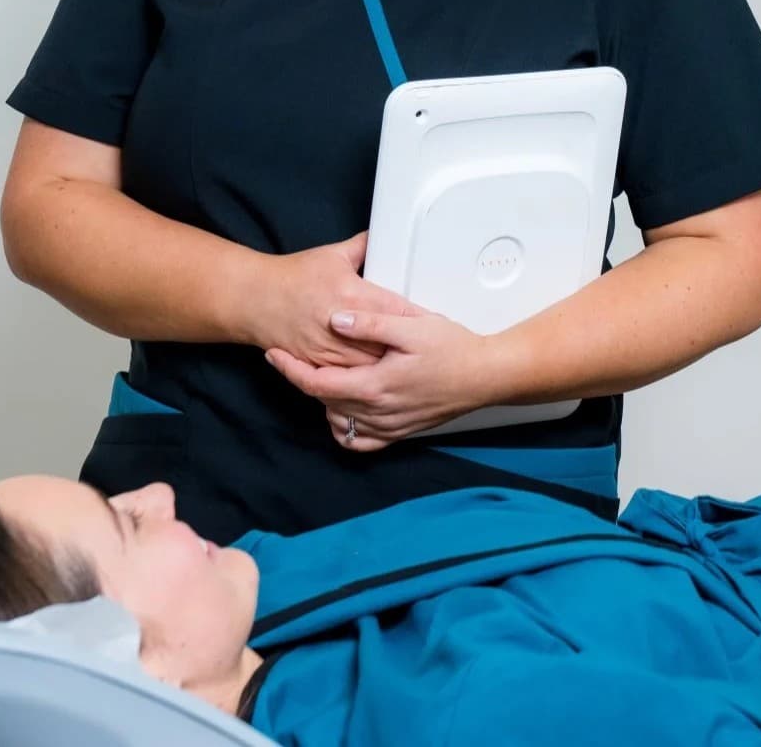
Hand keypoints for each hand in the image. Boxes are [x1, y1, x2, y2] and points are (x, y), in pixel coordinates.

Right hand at [255, 233, 414, 367]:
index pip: (396, 310)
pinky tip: (376, 380)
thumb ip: (362, 246)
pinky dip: (362, 380)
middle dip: (406, 349)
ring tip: (407, 370)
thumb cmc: (293, 276)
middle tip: (425, 353)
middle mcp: (345, 325)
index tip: (432, 325)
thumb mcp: (332, 255)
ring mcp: (331, 349)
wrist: (255, 298)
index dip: (417, 320)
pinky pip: (346, 380)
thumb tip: (380, 235)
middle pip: (388, 344)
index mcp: (353, 294)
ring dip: (387, 368)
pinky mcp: (319, 365)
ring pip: (370, 368)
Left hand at [266, 304, 502, 448]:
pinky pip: (361, 441)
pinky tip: (344, 408)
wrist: (487, 376)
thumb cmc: (453, 348)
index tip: (273, 354)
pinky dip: (345, 427)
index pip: (317, 384)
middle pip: (323, 402)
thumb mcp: (412, 326)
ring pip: (339, 421)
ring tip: (320, 374)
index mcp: (376, 386)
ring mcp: (390, 426)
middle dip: (302, 379)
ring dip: (323, 400)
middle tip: (290, 355)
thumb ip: (371, 324)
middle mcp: (379, 412)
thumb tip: (335, 320)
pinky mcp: (401, 431)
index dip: (290, 369)